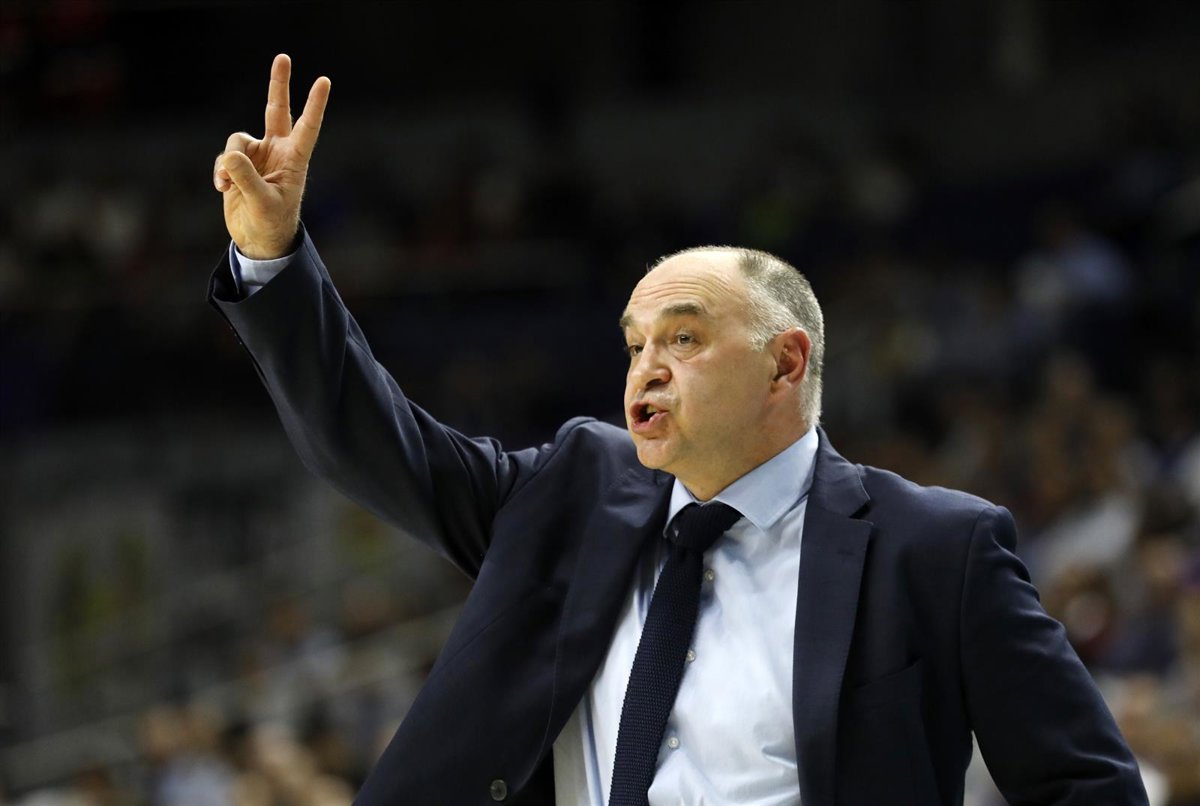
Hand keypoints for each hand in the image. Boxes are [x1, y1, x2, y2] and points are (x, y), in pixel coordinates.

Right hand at [214, 54, 330, 258]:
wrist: (259, 239)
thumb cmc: (271, 222)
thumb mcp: (262, 203)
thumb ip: (246, 178)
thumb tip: (230, 155)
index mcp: (295, 159)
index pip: (307, 126)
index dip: (315, 104)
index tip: (324, 81)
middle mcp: (277, 151)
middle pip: (277, 110)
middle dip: (278, 84)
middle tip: (283, 57)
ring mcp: (258, 156)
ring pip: (237, 141)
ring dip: (229, 162)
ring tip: (229, 185)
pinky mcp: (239, 164)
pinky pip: (224, 158)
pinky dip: (221, 172)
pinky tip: (224, 189)